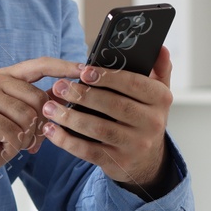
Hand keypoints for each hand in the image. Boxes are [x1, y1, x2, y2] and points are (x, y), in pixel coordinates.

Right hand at [0, 56, 80, 187]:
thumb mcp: (17, 118)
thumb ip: (38, 104)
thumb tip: (67, 94)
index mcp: (3, 77)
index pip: (40, 65)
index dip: (64, 67)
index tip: (87, 69)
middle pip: (40, 98)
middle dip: (38, 125)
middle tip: (23, 139)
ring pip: (29, 117)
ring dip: (23, 138)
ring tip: (6, 142)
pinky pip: (16, 133)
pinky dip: (12, 147)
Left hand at [40, 47, 175, 198]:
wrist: (148, 161)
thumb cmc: (145, 118)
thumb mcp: (158, 94)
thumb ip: (159, 69)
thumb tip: (160, 48)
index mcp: (160, 100)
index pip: (134, 84)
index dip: (107, 77)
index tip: (83, 71)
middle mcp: (152, 123)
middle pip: (114, 105)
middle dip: (83, 95)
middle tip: (59, 86)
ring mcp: (135, 145)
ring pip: (98, 129)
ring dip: (70, 117)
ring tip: (49, 107)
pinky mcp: (117, 162)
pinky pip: (88, 151)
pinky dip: (66, 141)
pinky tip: (51, 130)